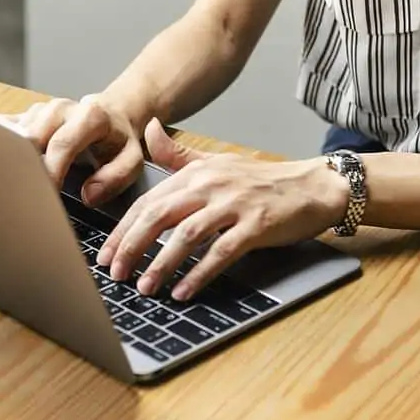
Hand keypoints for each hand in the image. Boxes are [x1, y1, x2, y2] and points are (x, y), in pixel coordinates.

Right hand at [9, 94, 143, 204]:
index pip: (62, 144)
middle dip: (25, 167)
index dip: (51, 171)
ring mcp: (40, 111)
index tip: (45, 194)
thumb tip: (89, 195)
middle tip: (24, 195)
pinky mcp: (24, 116)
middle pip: (30, 138)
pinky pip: (2, 129)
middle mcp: (60, 109)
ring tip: (12, 186)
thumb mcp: (132, 160)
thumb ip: (115, 177)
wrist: (110, 114)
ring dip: (10, 161)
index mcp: (89, 116)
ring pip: (13, 135)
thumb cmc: (118, 141)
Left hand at [97, 119, 349, 300]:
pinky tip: (183, 291)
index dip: (123, 228)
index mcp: (196, 173)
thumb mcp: (216, 163)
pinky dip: (199, 273)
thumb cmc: (262, 179)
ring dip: (161, 264)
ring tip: (144, 286)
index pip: (149, 201)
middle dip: (132, 246)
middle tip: (115, 273)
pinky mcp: (256, 225)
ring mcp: (234, 205)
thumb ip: (178, 154)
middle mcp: (211, 185)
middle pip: (159, 215)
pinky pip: (221, 252)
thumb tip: (149, 129)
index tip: (106, 253)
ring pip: (186, 235)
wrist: (313, 186)